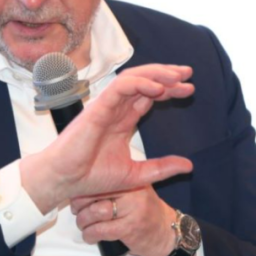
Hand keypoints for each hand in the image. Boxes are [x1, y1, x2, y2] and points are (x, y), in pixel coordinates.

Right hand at [20, 64, 194, 212]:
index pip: (149, 96)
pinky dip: (140, 83)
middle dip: (167, 75)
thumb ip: (161, 168)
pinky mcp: (98, 107)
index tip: (189, 89)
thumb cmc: (91, 177)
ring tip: (177, 76)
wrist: (66, 181)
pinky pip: (120, 87)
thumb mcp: (137, 175)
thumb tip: (189, 166)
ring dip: (156, 73)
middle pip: (144, 82)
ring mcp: (107, 106)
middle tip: (188, 74)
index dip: (169, 89)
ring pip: (133, 78)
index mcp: (123, 121)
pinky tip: (157, 88)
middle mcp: (116, 109)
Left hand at [71, 185, 177, 255]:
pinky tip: (89, 236)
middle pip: (96, 192)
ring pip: (96, 212)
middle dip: (80, 204)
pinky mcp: (130, 228)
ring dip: (83, 221)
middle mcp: (134, 191)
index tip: (77, 196)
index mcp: (133, 179)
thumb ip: (116, 185)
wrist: (167, 234)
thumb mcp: (135, 192)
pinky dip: (90, 234)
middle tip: (77, 211)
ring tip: (83, 224)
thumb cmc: (145, 213)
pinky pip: (101, 230)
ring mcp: (133, 210)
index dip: (84, 188)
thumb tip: (82, 185)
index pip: (102, 178)